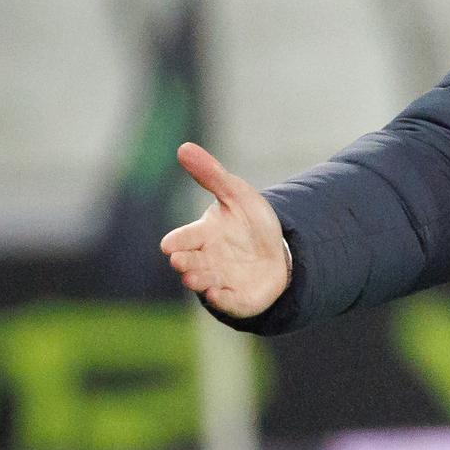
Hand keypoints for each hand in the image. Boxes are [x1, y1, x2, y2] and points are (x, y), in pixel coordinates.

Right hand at [159, 143, 289, 318]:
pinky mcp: (236, 298)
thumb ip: (211, 174)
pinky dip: (222, 299)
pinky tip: (219, 294)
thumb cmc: (250, 222)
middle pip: (188, 262)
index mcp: (202, 234)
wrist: (279, 252)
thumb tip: (183, 147)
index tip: (170, 244)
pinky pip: (227, 302)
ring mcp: (219, 280)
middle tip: (181, 261)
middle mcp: (205, 259)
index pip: (182, 238)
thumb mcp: (237, 194)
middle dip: (184, 262)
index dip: (176, 241)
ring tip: (195, 277)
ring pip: (203, 282)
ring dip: (198, 280)